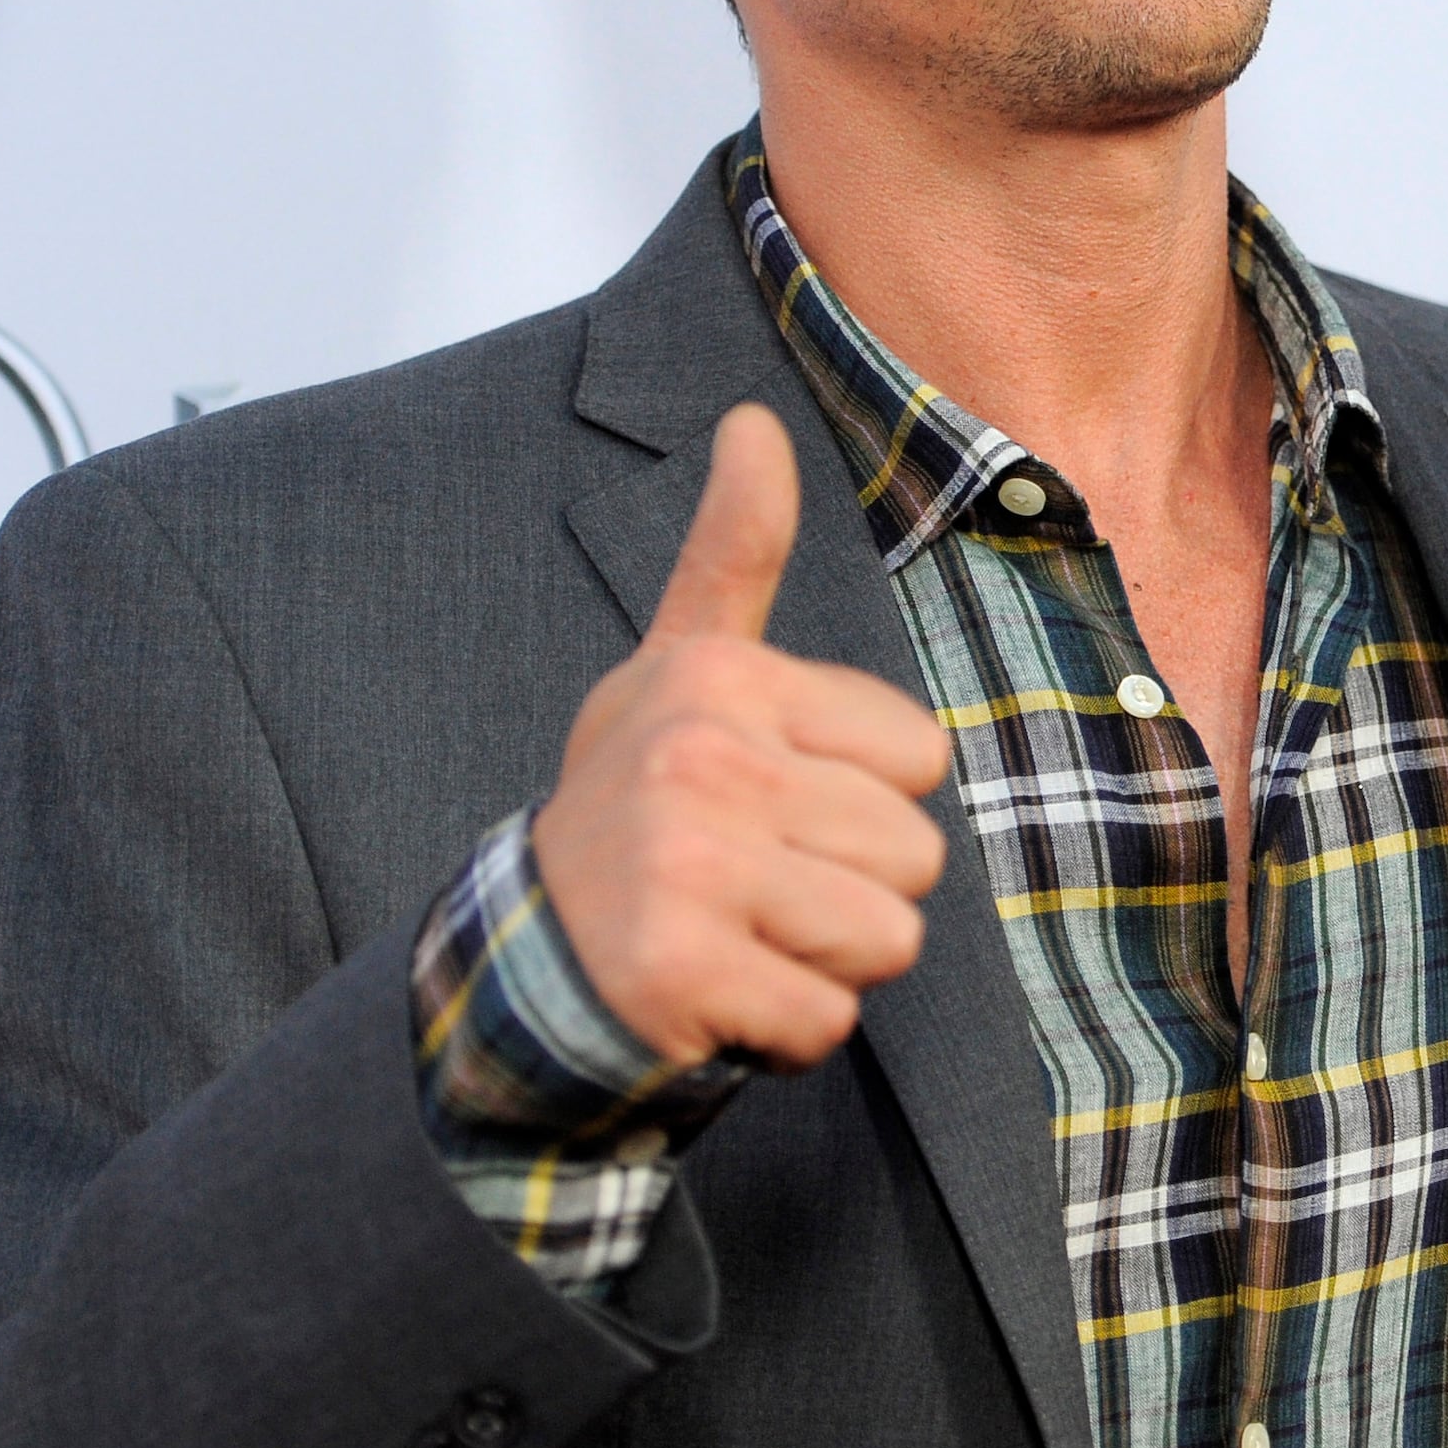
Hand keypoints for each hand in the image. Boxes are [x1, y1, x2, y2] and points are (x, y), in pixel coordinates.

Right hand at [531, 405, 949, 1069]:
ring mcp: (682, 864)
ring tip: (739, 936)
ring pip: (888, 937)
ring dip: (826, 962)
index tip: (770, 806)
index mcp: (719, 680)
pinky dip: (784, 1030)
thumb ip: (732, 553)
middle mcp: (697, 757)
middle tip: (750, 888)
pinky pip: (827, 1020)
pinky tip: (715, 998)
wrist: (525, 960)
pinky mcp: (676, 970)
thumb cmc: (637, 806)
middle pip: (917, 853)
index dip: (863, 799)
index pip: (923, 756)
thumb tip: (753, 418)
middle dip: (851, 890)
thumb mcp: (680, 670)